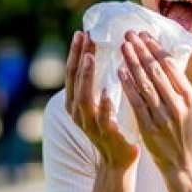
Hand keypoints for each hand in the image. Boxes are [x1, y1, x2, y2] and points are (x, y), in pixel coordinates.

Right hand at [65, 31, 138, 170]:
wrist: (118, 160)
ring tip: (90, 56)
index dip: (76, 52)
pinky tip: (108, 91)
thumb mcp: (100, 102)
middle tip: (84, 36)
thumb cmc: (112, 125)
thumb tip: (102, 53)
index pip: (72, 72)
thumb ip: (98, 83)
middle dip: (78, 57)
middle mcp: (77, 112)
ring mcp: (89, 124)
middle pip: (74, 80)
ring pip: (84, 96)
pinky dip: (104, 104)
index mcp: (74, 102)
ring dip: (86, 76)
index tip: (81, 32)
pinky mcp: (104, 134)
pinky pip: (102, 117)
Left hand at [119, 30, 191, 173]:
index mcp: (189, 96)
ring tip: (124, 47)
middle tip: (130, 34)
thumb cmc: (182, 130)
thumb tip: (163, 58)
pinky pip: (137, 103)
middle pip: (157, 71)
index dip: (156, 48)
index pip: (171, 65)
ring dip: (133, 63)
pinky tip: (120, 72)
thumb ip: (176, 85)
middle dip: (142, 50)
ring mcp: (164, 116)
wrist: (182, 162)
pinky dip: (128, 86)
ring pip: (146, 84)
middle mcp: (178, 104)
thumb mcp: (187, 106)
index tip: (144, 34)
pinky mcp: (150, 128)